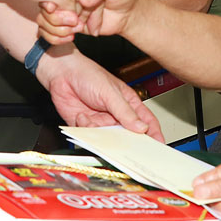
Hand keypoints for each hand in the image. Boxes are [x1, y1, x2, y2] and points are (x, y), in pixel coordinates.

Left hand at [34, 51, 164, 141]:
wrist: (61, 73)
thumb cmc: (88, 74)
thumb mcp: (110, 92)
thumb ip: (125, 111)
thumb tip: (142, 128)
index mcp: (128, 104)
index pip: (146, 122)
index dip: (154, 134)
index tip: (159, 145)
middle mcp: (116, 115)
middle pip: (129, 136)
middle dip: (127, 142)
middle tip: (125, 147)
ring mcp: (101, 122)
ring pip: (108, 139)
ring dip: (101, 134)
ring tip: (92, 120)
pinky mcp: (86, 126)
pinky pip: (90, 137)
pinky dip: (85, 129)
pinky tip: (81, 116)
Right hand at [38, 0, 139, 42]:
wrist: (127, 13)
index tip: (53, 7)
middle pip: (44, 4)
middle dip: (56, 17)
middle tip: (75, 20)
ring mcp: (64, 7)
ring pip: (43, 19)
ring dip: (57, 28)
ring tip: (77, 27)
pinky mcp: (65, 23)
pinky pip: (48, 32)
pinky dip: (56, 37)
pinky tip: (71, 36)